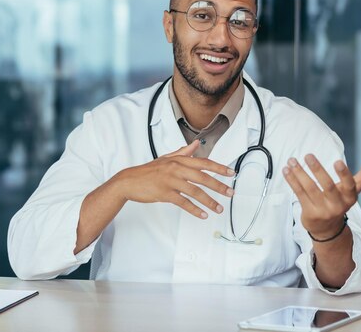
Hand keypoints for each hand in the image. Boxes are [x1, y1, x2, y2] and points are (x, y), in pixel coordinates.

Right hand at [116, 140, 234, 218]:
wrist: (129, 181)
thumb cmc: (148, 171)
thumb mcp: (166, 159)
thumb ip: (183, 152)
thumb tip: (196, 144)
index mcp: (178, 160)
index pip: (203, 163)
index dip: (219, 168)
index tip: (231, 173)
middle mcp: (176, 168)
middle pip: (202, 177)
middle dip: (219, 186)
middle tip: (230, 193)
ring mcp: (170, 181)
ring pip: (195, 191)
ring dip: (209, 201)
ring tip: (219, 209)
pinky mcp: (164, 193)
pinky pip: (183, 203)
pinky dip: (195, 210)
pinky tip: (203, 215)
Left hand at [282, 154, 360, 238]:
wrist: (328, 229)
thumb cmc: (340, 202)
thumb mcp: (353, 190)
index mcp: (349, 197)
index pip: (349, 185)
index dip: (344, 174)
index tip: (338, 161)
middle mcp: (337, 205)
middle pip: (327, 186)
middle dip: (317, 170)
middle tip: (308, 155)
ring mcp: (322, 210)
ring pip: (310, 189)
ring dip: (299, 173)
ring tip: (292, 160)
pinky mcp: (309, 213)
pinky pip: (299, 194)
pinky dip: (292, 181)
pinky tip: (287, 170)